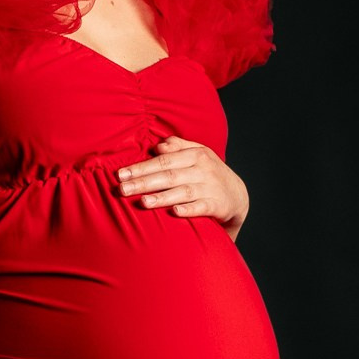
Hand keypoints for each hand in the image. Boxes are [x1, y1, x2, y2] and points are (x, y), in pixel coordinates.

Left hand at [116, 135, 248, 236]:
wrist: (237, 195)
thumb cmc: (208, 174)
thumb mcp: (197, 155)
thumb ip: (178, 147)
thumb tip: (158, 146)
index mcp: (195, 154)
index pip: (163, 160)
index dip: (141, 167)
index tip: (120, 174)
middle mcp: (202, 169)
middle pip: (168, 175)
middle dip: (144, 182)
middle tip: (122, 190)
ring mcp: (211, 188)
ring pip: (183, 191)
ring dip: (162, 197)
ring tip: (143, 202)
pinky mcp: (218, 206)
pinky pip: (202, 207)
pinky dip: (189, 209)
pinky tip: (175, 212)